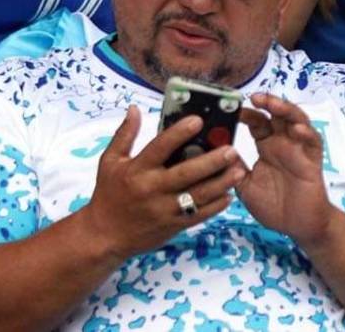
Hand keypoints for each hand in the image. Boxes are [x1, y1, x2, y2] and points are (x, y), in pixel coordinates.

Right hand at [80, 107, 243, 260]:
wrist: (105, 236)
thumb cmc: (109, 194)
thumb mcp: (109, 162)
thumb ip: (124, 134)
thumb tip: (134, 107)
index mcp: (137, 170)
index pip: (160, 148)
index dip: (179, 133)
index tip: (198, 120)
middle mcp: (152, 189)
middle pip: (185, 173)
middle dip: (211, 161)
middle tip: (232, 149)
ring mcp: (164, 210)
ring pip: (197, 196)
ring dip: (220, 183)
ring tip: (239, 170)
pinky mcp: (172, 226)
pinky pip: (198, 216)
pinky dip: (215, 207)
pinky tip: (229, 195)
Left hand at [235, 93, 332, 247]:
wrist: (298, 226)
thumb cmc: (273, 205)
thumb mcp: (245, 187)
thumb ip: (233, 168)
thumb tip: (214, 151)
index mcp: (266, 145)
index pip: (256, 122)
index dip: (246, 113)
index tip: (232, 108)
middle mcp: (283, 142)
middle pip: (277, 114)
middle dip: (267, 102)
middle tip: (253, 98)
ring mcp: (299, 148)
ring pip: (296, 119)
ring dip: (286, 109)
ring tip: (273, 104)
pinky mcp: (313, 159)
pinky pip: (313, 141)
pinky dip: (307, 133)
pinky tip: (296, 130)